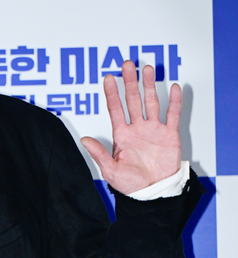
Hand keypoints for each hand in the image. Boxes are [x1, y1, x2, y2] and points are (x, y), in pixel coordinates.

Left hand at [81, 60, 180, 194]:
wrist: (153, 193)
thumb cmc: (131, 185)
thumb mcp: (110, 170)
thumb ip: (98, 153)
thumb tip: (84, 140)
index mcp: (122, 136)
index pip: (115, 109)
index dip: (112, 94)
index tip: (108, 78)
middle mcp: (137, 129)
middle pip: (133, 100)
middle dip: (130, 82)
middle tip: (127, 65)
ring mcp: (153, 130)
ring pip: (151, 102)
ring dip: (150, 86)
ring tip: (148, 69)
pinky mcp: (169, 135)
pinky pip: (172, 115)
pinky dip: (174, 101)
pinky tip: (173, 87)